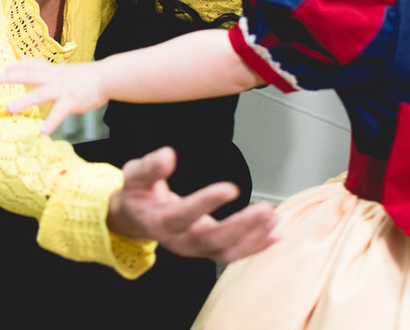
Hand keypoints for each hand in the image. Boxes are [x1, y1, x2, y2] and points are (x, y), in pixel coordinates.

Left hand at [0, 58, 102, 134]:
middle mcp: (54, 78)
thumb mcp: (68, 71)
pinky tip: (43, 131)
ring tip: (9, 108)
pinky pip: (59, 113)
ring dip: (24, 101)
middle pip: (29, 74)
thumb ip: (57, 73)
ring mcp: (62, 90)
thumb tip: (51, 71)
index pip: (31, 64)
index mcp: (53, 70)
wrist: (107, 77)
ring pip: (40, 94)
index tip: (3, 69)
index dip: (15, 66)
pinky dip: (51, 122)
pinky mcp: (71, 102)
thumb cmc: (89, 76)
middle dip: (10, 76)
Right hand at [108, 147, 279, 263]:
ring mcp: (194, 248)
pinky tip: (274, 233)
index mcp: (159, 221)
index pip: (184, 214)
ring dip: (253, 237)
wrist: (135, 219)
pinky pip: (232, 252)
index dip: (207, 202)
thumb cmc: (137, 194)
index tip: (230, 188)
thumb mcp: (134, 175)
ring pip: (225, 250)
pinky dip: (255, 245)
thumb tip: (167, 156)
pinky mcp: (206, 249)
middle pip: (211, 239)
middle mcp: (178, 240)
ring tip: (273, 219)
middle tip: (265, 209)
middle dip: (241, 226)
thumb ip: (150, 168)